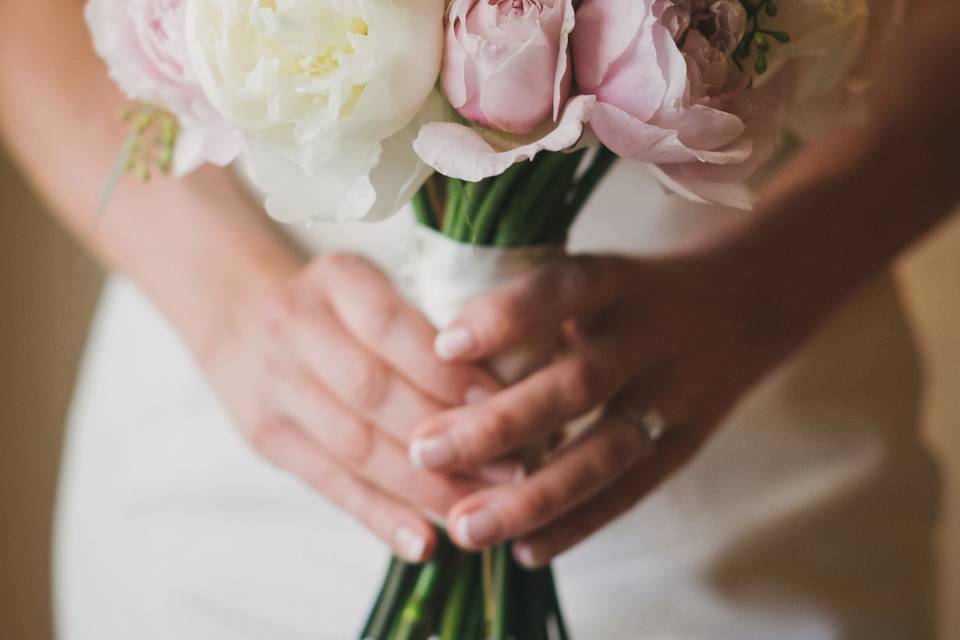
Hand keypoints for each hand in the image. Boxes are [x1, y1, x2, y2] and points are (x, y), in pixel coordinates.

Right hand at [206, 253, 501, 561]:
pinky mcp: (268, 438)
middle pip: (374, 392)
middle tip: (512, 468)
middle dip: (447, 436)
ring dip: (424, 487)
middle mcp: (294, 326)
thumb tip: (507, 396)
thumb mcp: (374, 288)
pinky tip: (423, 544)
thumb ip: (423, 329)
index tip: (502, 405)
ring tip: (481, 510)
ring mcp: (275, 385)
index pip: (392, 328)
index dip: (447, 371)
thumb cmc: (338, 308)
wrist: (239, 319)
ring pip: (356, 447)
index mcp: (335, 279)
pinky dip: (380, 517)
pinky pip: (331, 484)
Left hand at [409, 242, 827, 565]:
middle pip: (576, 386)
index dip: (506, 316)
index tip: (443, 346)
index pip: (562, 289)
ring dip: (532, 496)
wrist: (743, 306)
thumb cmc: (631, 293)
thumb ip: (531, 306)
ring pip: (603, 454)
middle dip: (498, 424)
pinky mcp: (685, 445)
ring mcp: (673, 396)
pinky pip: (631, 493)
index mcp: (616, 282)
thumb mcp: (593, 274)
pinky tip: (525, 550)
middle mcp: (648, 337)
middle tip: (425, 452)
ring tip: (466, 526)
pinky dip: (578, 524)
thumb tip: (433, 356)